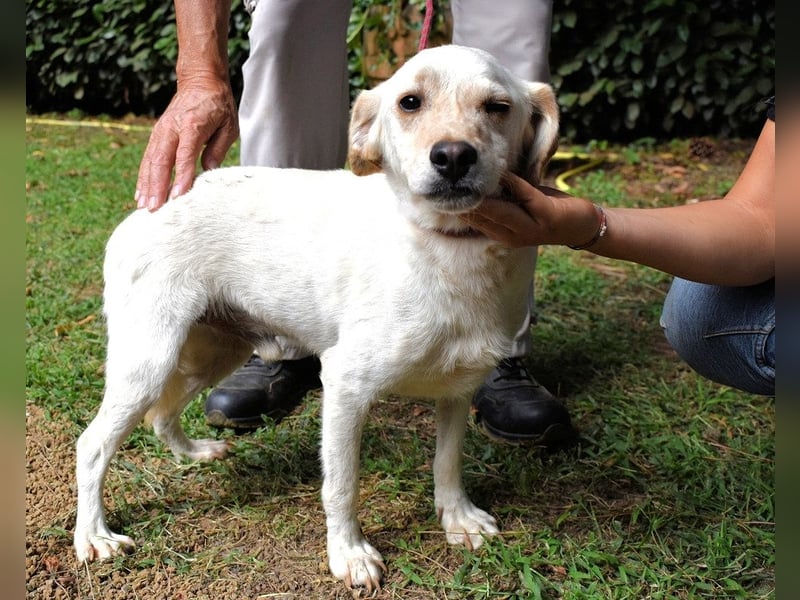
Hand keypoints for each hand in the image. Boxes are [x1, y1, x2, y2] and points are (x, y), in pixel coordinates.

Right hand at [135, 76, 238, 210]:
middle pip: (162, 160)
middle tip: (155, 209)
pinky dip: (143, 177)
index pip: (185, 154)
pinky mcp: (157, 134)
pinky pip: (148, 158)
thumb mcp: (229, 126)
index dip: (181, 176)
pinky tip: (141, 194)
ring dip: (147, 185)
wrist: (200, 81)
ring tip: (144, 207)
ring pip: (151, 161)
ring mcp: (161, 130)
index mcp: (192, 124)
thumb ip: (218, 149)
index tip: (177, 196)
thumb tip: (208, 171)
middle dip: (157, 186)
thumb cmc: (218, 105)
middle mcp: (172, 127)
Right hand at [461, 173, 598, 247]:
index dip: (460, 210)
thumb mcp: (521, 209)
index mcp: (504, 235)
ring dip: (483, 194)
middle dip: (466, 201)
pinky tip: (500, 169)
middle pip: (483, 218)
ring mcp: (529, 229)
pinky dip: (511, 180)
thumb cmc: (549, 212)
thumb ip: (502, 200)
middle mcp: (512, 237)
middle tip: (449, 183)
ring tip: (468, 178)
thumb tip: (479, 182)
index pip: (475, 223)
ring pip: (499, 210)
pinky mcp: (546, 216)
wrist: (583, 226)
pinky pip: (523, 193)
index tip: (442, 194)